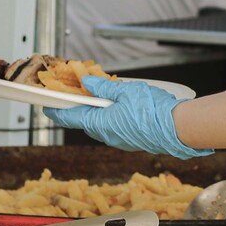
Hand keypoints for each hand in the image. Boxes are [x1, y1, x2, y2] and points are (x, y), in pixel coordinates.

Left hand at [44, 77, 213, 160]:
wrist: (178, 128)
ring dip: (100, 111)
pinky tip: (123, 106)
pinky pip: (116, 128)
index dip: (56, 110)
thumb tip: (88, 83)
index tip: (47, 105)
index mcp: (100, 123)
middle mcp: (107, 136)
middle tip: (81, 93)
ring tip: (107, 96)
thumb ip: (104, 87)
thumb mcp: (126, 90)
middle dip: (82, 107)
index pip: (69, 117)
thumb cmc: (152, 110)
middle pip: (86, 120)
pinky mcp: (132, 141)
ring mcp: (120, 141)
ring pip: (102, 124)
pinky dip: (113, 117)